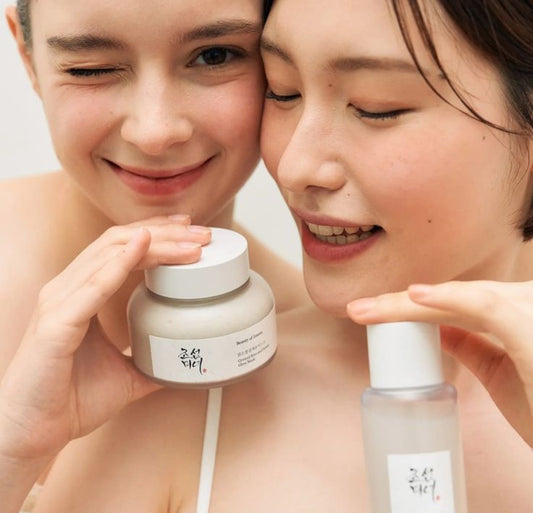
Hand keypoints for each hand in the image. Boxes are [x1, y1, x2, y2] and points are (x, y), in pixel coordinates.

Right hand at [0, 216, 209, 464]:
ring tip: (188, 241)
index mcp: (81, 293)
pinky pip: (92, 286)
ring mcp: (60, 302)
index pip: (121, 248)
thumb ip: (151, 358)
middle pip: (119, 242)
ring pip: (110, 254)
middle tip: (201, 232)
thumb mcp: (125, 372)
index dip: (157, 234)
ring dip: (155, 243)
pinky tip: (143, 247)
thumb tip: (182, 359)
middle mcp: (68, 289)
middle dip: (164, 233)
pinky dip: (119, 264)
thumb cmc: (69, 399)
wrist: (34, 434)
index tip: (189, 230)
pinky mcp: (56, 323)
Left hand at [347, 280, 532, 446]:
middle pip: (453, 296)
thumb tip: (438, 328)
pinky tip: (414, 296)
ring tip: (369, 309)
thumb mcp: (502, 373)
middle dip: (401, 305)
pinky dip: (449, 300)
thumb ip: (473, 345)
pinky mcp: (530, 328)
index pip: (457, 301)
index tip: (373, 313)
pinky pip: (486, 308)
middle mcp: (525, 304)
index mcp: (517, 313)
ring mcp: (530, 312)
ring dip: (408, 304)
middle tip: (359, 310)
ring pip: (460, 298)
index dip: (413, 306)